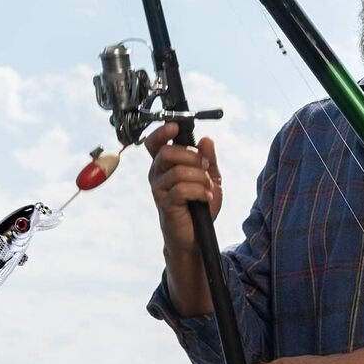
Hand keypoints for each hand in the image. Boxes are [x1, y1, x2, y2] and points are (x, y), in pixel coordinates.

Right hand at [144, 122, 222, 253]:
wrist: (196, 235)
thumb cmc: (198, 205)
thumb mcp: (209, 177)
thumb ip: (208, 157)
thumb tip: (206, 139)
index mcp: (165, 164)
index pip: (154, 143)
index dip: (162, 132)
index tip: (175, 127)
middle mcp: (157, 174)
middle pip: (167, 152)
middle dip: (192, 156)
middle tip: (205, 166)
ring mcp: (159, 190)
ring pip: (178, 171)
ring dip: (200, 178)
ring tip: (207, 187)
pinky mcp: (166, 205)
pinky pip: (183, 190)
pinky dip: (200, 192)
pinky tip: (205, 198)